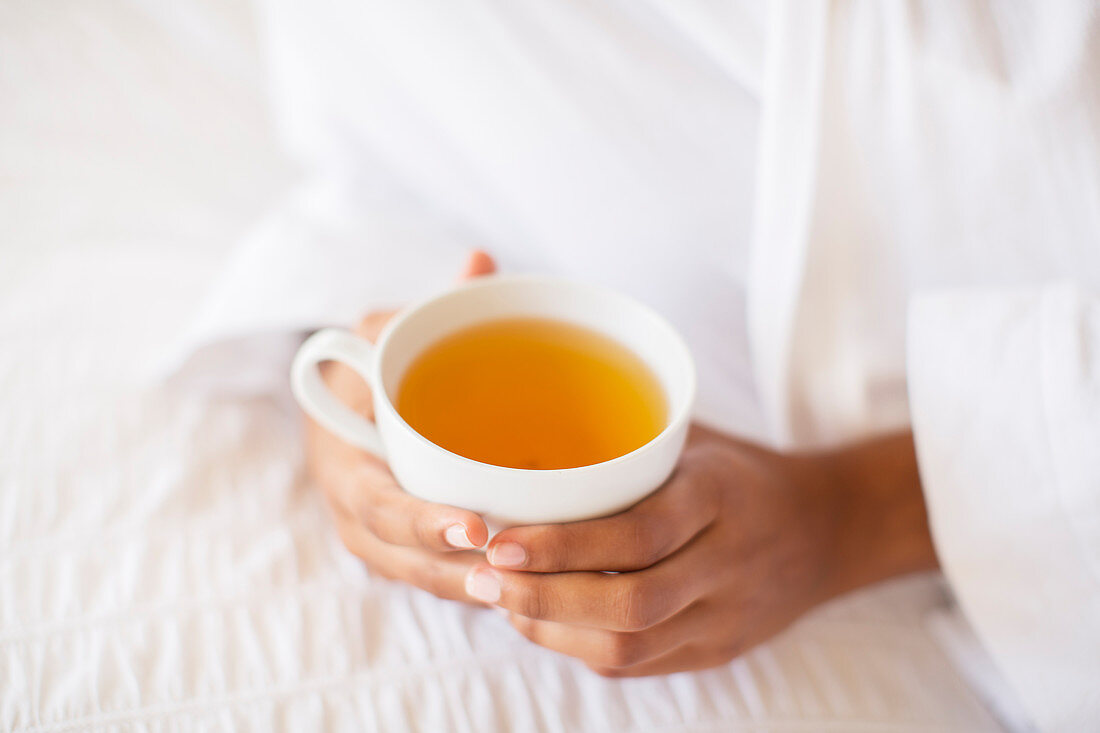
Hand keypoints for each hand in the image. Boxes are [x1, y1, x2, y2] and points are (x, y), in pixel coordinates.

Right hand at [304, 250, 497, 600]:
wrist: (348, 401)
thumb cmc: (375, 364)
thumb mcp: (394, 330)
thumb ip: (433, 308)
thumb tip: (480, 262)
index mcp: (342, 452)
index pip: (376, 498)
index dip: (420, 520)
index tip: (474, 528)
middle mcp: (351, 503)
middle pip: (397, 554)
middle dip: (450, 571)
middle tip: (507, 577)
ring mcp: (373, 533)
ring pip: (417, 576)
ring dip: (464, 590)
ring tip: (521, 599)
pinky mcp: (400, 548)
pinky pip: (430, 575)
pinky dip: (467, 585)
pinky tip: (519, 594)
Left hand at [468, 426, 938, 675]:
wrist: (828, 531)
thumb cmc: (739, 474)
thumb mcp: (696, 440)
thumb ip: (627, 443)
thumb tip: (524, 439)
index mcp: (720, 497)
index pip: (638, 534)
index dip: (563, 546)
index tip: (498, 540)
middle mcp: (728, 563)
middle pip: (630, 605)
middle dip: (543, 598)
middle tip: (482, 580)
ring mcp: (727, 617)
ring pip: (629, 647)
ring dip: (553, 630)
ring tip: (500, 603)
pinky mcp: (718, 651)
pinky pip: (639, 665)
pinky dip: (580, 646)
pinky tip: (543, 622)